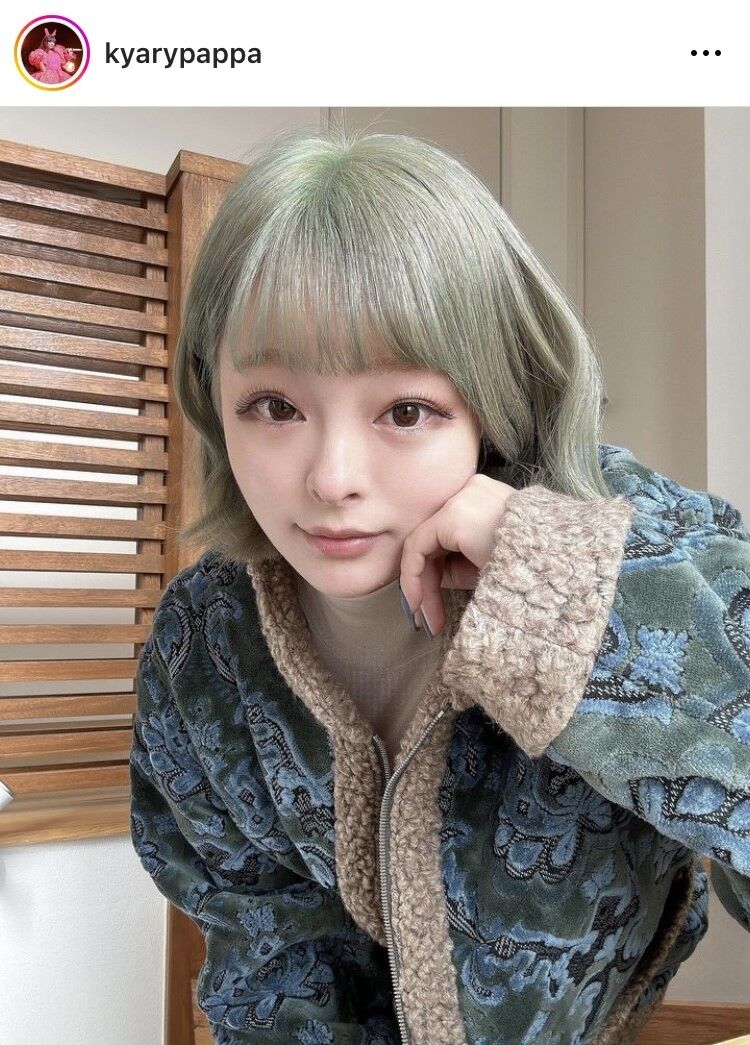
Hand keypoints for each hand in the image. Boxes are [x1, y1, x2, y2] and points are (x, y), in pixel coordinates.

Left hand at [399, 473, 516, 637]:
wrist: (559, 569)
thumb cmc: (532, 571)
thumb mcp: (490, 565)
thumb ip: (460, 564)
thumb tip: (431, 577)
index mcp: (485, 498)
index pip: (448, 535)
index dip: (436, 573)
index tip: (433, 605)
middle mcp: (472, 490)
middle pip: (435, 541)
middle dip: (428, 585)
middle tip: (427, 621)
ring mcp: (461, 499)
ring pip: (424, 546)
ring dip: (422, 588)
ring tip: (427, 621)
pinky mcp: (452, 515)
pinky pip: (418, 547)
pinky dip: (413, 578)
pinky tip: (418, 603)